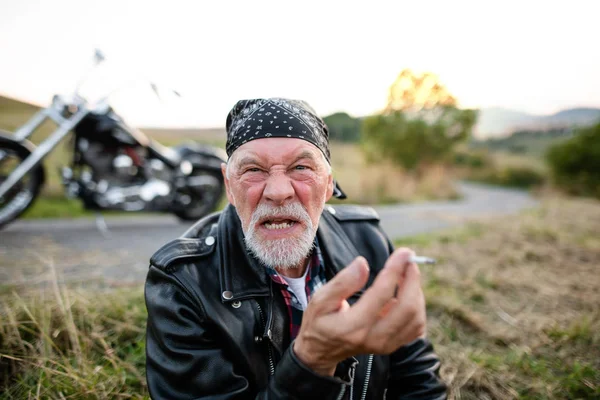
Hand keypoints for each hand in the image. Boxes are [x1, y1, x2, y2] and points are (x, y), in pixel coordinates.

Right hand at [293, 248, 425, 375]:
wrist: (322, 351)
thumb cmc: (319, 321)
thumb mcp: (320, 300)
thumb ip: (342, 282)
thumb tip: (363, 263)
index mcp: (352, 326)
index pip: (381, 294)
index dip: (395, 270)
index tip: (403, 253)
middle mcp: (373, 338)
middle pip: (407, 308)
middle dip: (412, 279)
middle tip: (409, 260)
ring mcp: (385, 345)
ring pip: (415, 317)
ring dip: (415, 291)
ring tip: (405, 274)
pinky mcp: (393, 346)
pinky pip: (415, 326)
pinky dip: (416, 306)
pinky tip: (404, 293)